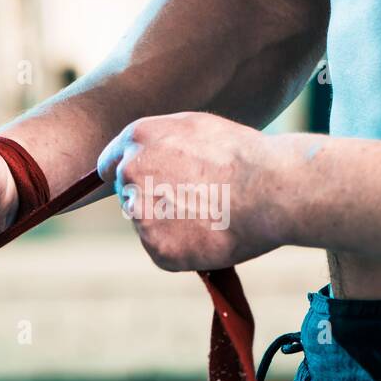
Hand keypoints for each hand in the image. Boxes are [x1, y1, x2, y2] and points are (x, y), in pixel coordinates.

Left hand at [97, 112, 286, 271]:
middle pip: (130, 197)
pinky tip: (211, 236)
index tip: (144, 188)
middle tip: (194, 203)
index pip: (110, 166)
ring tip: (211, 217)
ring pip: (149, 226)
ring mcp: (141, 213)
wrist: (271, 190)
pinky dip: (184, 250)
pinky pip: (166, 253)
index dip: (130, 178)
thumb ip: (162, 142)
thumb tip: (150, 157)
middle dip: (153, 202)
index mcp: (137, 139)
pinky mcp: (157, 248)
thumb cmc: (244, 155)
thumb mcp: (195, 127)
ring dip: (170, 227)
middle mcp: (130, 173)